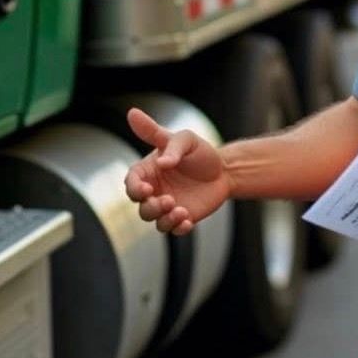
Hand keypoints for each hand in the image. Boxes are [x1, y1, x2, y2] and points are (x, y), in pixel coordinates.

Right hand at [123, 107, 232, 234]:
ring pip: (155, 221)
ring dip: (164, 219)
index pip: (132, 183)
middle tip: (168, 201)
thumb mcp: (183, 138)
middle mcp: (155, 190)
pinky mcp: (182, 217)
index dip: (135, 189)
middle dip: (151, 208)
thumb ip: (159, 135)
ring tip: (181, 211)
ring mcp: (167, 205)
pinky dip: (178, 228)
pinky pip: (174, 229)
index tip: (148, 190)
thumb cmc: (200, 151)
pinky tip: (188, 221)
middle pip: (141, 206)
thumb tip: (139, 128)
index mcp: (149, 171)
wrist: (225, 170)